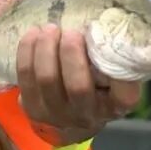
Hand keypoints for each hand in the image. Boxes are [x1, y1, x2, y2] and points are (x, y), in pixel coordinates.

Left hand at [16, 24, 140, 145]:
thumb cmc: (94, 91)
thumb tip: (104, 26)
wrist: (67, 123)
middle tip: (71, 33)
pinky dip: (27, 50)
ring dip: (46, 47)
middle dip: (71, 53)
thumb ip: (110, 60)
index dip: (121, 71)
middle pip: (77, 86)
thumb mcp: (110, 81)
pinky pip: (25, 76)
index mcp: (113, 107)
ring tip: (51, 29)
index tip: (113, 43)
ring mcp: (56, 115)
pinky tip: (33, 34)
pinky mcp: (31, 108)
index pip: (124, 96)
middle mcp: (86, 116)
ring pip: (47, 78)